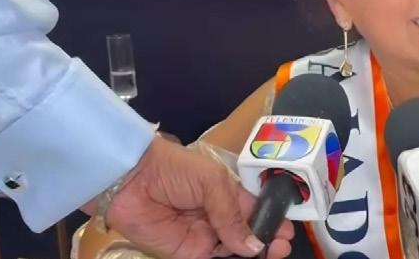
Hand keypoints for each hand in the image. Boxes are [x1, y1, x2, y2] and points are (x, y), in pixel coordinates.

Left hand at [83, 137, 294, 258]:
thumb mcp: (212, 182)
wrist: (130, 179)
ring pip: (235, 250)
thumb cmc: (174, 169)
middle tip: (281, 246)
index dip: (273, 220)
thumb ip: (233, 213)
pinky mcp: (188, 253)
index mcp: (227, 193)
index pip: (256, 210)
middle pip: (249, 233)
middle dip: (268, 239)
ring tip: (272, 252)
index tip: (287, 230)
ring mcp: (204, 236)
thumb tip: (253, 244)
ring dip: (254, 253)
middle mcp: (218, 216)